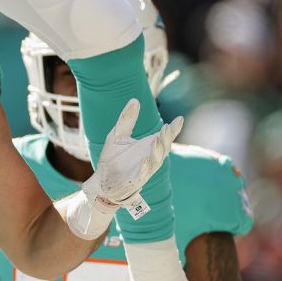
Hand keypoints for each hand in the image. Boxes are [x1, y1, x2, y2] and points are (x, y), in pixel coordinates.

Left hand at [84, 100, 182, 216]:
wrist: (101, 180)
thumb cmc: (113, 158)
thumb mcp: (117, 135)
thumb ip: (126, 119)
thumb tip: (135, 99)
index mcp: (149, 147)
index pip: (165, 137)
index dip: (173, 129)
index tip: (180, 119)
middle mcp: (150, 159)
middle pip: (163, 148)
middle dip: (166, 138)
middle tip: (168, 127)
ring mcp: (143, 171)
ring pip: (154, 162)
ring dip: (156, 152)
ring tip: (157, 141)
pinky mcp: (133, 181)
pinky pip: (141, 175)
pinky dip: (144, 168)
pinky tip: (145, 160)